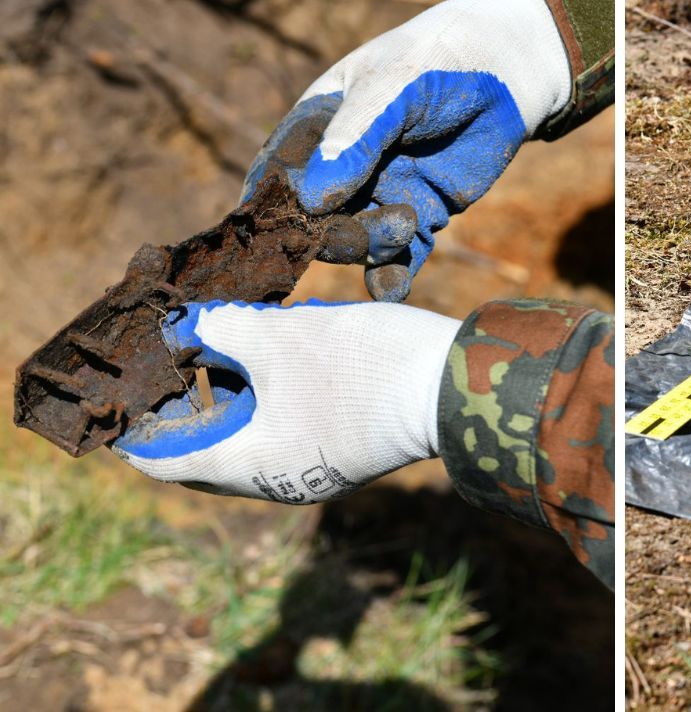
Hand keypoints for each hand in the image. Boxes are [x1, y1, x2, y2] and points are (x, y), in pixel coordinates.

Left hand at [110, 301, 460, 502]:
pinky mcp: (340, 447)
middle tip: (170, 345)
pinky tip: (273, 345)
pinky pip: (282, 424)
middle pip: (205, 446)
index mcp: (251, 465)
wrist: (457, 387)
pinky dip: (266, 390)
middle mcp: (276, 478)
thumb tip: (183, 325)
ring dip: (230, 386)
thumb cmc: (364, 368)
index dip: (133, 423)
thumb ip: (220, 330)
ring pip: (247, 430)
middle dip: (184, 395)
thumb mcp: (281, 338)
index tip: (119, 384)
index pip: (164, 461)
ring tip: (224, 333)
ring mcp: (312, 467)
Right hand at [242, 0, 570, 301]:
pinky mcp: (420, 215)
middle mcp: (342, 167)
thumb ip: (355, 140)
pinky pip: (397, 257)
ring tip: (409, 224)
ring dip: (371, 247)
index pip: (277, 178)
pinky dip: (392, 275)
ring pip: (355, 241)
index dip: (274, 210)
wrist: (510, 73)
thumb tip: (308, 200)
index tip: (284, 234)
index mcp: (316, 127)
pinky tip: (394, 288)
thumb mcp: (393, 88)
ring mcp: (380, 193)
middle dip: (336, 234)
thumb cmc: (440, 62)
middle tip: (382, 224)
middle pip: (314, 222)